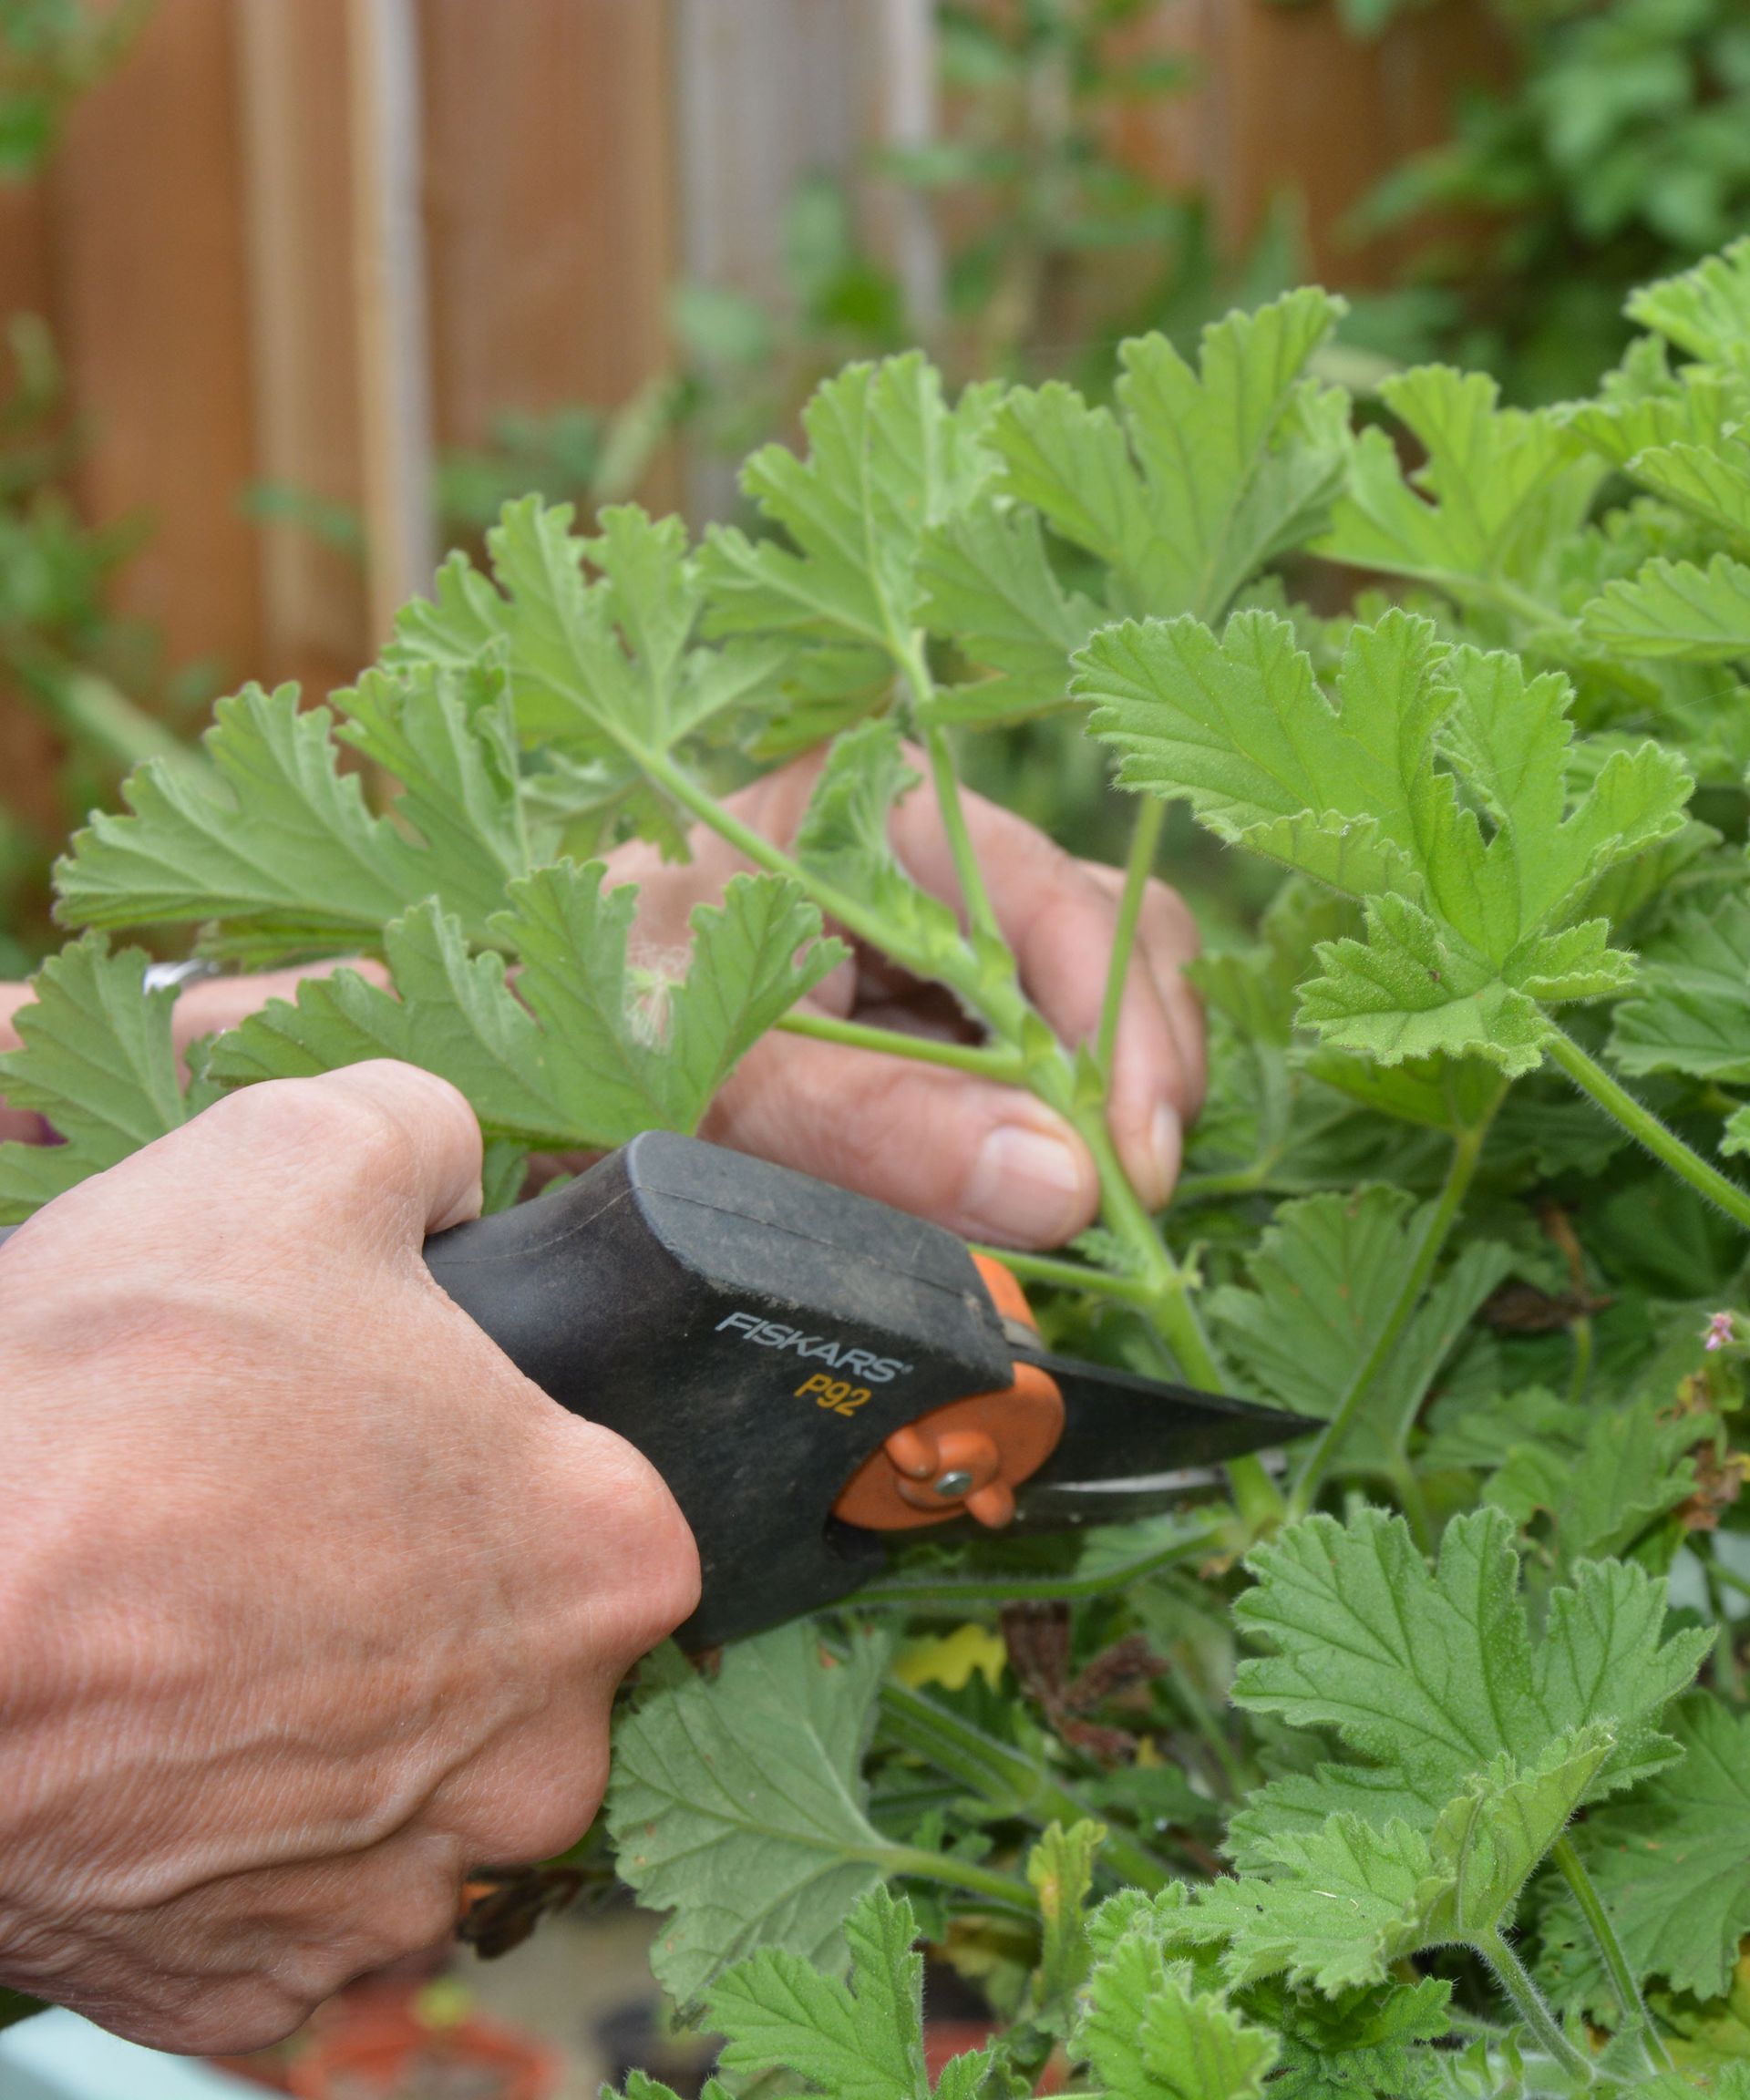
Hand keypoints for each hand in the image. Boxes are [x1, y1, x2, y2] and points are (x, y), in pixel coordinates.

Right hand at [0, 1062, 697, 2052]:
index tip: (393, 1428)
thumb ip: (427, 1135)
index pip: (603, 1496)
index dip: (494, 1445)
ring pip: (393, 1778)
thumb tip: (456, 1172)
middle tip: (270, 1515)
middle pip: (507, 1647)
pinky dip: (221, 1831)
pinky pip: (273, 1895)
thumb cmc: (111, 1397)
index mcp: (606, 1564)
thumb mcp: (300, 1154)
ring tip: (187, 1624)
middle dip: (413, 1583)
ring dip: (318, 1715)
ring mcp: (396, 1896)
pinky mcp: (253, 1990)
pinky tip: (147, 1741)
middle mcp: (543, 1761)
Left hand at [610, 750, 1204, 1248]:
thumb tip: (1065, 1181)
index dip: (1116, 1024)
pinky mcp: (936, 1031)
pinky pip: (1035, 1080)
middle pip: (1104, 941)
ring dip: (1095, 1114)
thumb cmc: (579, 1023)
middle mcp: (924, 864)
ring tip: (1071, 1213)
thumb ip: (874, 1122)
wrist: (505, 1063)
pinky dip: (1045, 1147)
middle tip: (1121, 1203)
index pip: (1049, 895)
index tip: (1128, 1158)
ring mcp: (938, 948)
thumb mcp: (713, 1068)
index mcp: (869, 814)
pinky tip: (1021, 1204)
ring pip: (1086, 1013)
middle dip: (1127, 1073)